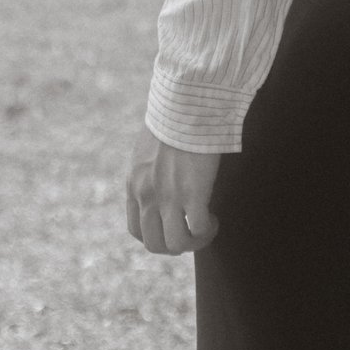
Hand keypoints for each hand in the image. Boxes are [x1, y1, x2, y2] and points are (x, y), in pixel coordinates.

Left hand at [126, 125, 219, 254]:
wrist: (186, 104)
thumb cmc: (174, 119)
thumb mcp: (149, 149)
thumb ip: (151, 171)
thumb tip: (164, 178)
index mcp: (134, 184)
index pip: (136, 229)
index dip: (157, 236)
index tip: (174, 227)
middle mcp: (146, 195)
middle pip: (153, 244)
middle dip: (175, 245)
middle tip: (192, 232)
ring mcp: (167, 197)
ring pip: (175, 244)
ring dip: (193, 242)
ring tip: (206, 227)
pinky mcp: (191, 194)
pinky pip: (197, 229)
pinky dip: (207, 230)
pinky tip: (214, 218)